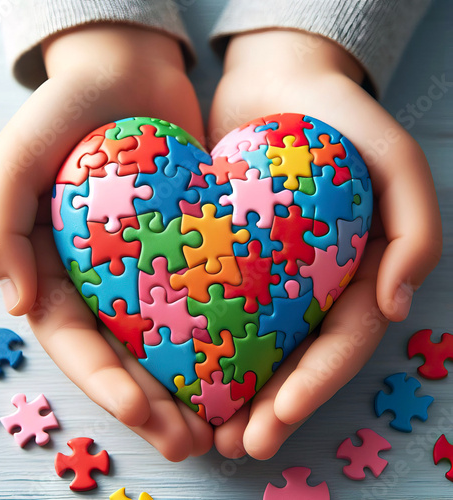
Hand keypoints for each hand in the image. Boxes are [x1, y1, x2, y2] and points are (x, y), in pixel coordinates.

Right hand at [0, 23, 212, 460]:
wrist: (126, 72)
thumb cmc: (64, 112)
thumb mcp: (14, 162)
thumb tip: (17, 306)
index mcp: (57, 273)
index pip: (79, 344)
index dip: (106, 384)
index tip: (143, 415)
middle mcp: (103, 281)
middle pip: (128, 356)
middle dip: (156, 404)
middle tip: (191, 443)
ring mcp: (149, 267)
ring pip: (171, 339)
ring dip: (194, 384)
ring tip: (224, 424)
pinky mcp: (189, 247)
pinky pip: (207, 294)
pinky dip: (224, 331)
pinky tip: (251, 360)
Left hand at [208, 30, 441, 459]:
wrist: (275, 82)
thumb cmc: (339, 115)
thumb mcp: (393, 159)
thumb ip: (415, 227)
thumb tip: (397, 305)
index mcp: (357, 272)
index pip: (340, 341)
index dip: (314, 383)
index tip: (278, 417)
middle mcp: (315, 282)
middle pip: (295, 357)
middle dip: (271, 405)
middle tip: (237, 446)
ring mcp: (271, 273)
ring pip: (255, 344)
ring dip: (236, 390)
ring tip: (208, 431)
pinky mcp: (229, 256)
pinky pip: (216, 304)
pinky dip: (201, 341)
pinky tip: (178, 369)